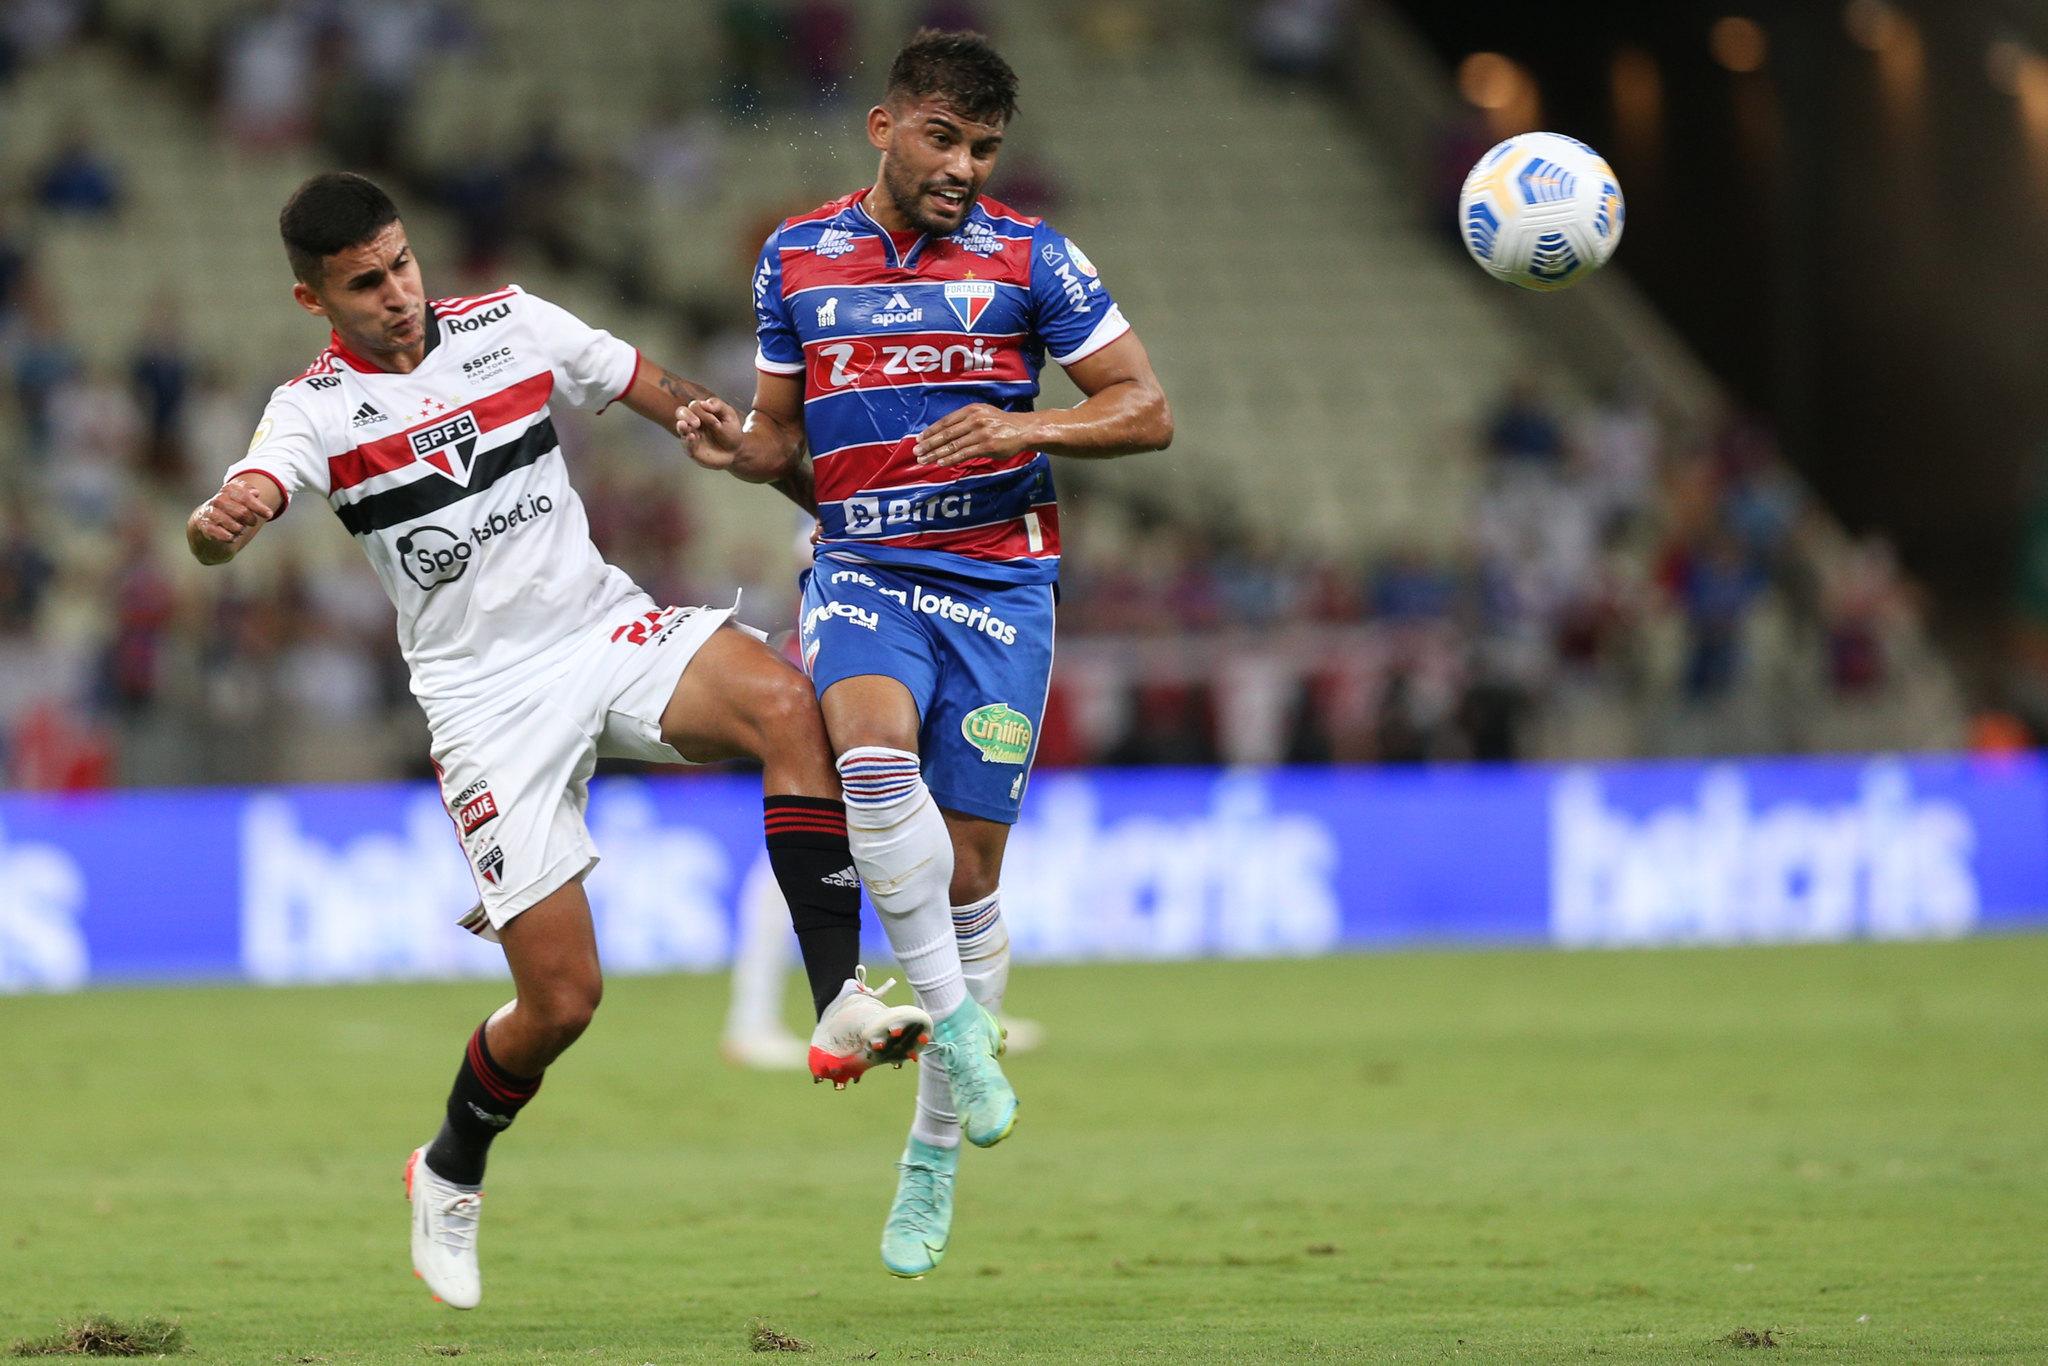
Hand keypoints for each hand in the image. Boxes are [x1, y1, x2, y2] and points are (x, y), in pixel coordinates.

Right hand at [188, 483, 272, 562]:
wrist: (205, 525)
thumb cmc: (229, 511)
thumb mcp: (240, 500)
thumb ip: (249, 494)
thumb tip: (255, 492)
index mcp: (227, 490)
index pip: (244, 496)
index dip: (258, 506)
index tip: (269, 514)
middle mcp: (217, 500)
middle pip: (241, 512)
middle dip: (250, 519)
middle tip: (252, 522)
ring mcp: (209, 513)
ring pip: (234, 525)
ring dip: (240, 529)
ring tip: (239, 529)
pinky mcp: (204, 526)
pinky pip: (222, 534)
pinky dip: (230, 537)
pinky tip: (232, 537)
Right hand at [675, 396, 743, 470]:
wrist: (735, 451)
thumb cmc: (731, 431)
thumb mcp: (729, 415)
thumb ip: (718, 405)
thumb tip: (704, 403)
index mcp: (702, 411)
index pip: (694, 406)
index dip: (702, 411)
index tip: (715, 421)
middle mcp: (693, 422)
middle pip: (681, 412)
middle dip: (687, 416)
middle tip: (697, 423)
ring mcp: (691, 435)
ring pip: (680, 427)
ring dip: (681, 426)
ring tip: (684, 426)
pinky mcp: (692, 449)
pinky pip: (686, 445)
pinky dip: (687, 441)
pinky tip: (691, 437)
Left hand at [914, 404, 1035, 467]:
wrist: (1023, 430)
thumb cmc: (1001, 424)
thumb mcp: (983, 414)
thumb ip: (965, 421)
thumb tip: (944, 432)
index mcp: (971, 410)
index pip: (946, 421)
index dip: (930, 431)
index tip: (919, 439)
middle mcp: (974, 419)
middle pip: (946, 433)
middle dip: (929, 443)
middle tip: (916, 451)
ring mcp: (980, 433)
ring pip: (953, 445)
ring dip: (936, 454)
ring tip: (924, 460)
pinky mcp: (987, 446)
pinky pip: (964, 453)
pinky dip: (950, 459)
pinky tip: (940, 463)